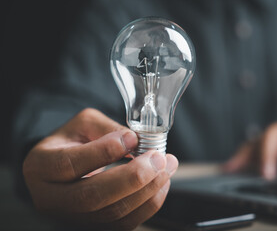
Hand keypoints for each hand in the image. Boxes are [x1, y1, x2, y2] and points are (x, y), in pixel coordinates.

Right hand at [23, 108, 177, 229]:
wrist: (66, 166)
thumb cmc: (74, 142)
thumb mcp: (84, 124)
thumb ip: (107, 129)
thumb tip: (134, 141)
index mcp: (41, 166)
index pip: (69, 164)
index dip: (103, 152)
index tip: (131, 138)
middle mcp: (51, 198)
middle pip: (92, 197)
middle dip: (132, 177)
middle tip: (158, 158)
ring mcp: (72, 217)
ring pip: (112, 213)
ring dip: (147, 190)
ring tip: (166, 167)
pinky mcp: (94, 225)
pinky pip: (124, 223)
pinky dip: (149, 204)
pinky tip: (161, 183)